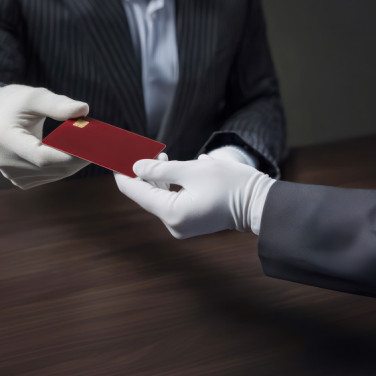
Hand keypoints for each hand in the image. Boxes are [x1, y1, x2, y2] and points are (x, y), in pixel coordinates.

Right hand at [0, 84, 88, 188]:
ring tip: (91, 147)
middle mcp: (5, 162)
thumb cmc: (18, 103)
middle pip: (51, 168)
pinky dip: (65, 166)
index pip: (42, 157)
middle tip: (102, 146)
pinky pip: (50, 176)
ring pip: (54, 175)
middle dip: (78, 158)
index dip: (70, 156)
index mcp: (5, 139)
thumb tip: (83, 109)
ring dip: (74, 163)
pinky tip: (76, 154)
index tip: (94, 148)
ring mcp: (12, 175)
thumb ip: (58, 104)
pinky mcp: (21, 181)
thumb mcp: (35, 96)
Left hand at [114, 155, 274, 237]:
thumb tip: (135, 166)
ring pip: (157, 197)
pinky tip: (172, 169)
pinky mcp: (188, 222)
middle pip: (145, 195)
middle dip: (142, 172)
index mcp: (171, 213)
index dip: (123, 172)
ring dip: (156, 177)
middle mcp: (172, 224)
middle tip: (145, 149)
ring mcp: (180, 226)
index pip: (135, 192)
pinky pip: (169, 202)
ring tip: (162, 155)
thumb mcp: (192, 169)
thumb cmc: (230, 184)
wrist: (259, 203)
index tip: (116, 155)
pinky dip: (167, 186)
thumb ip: (160, 168)